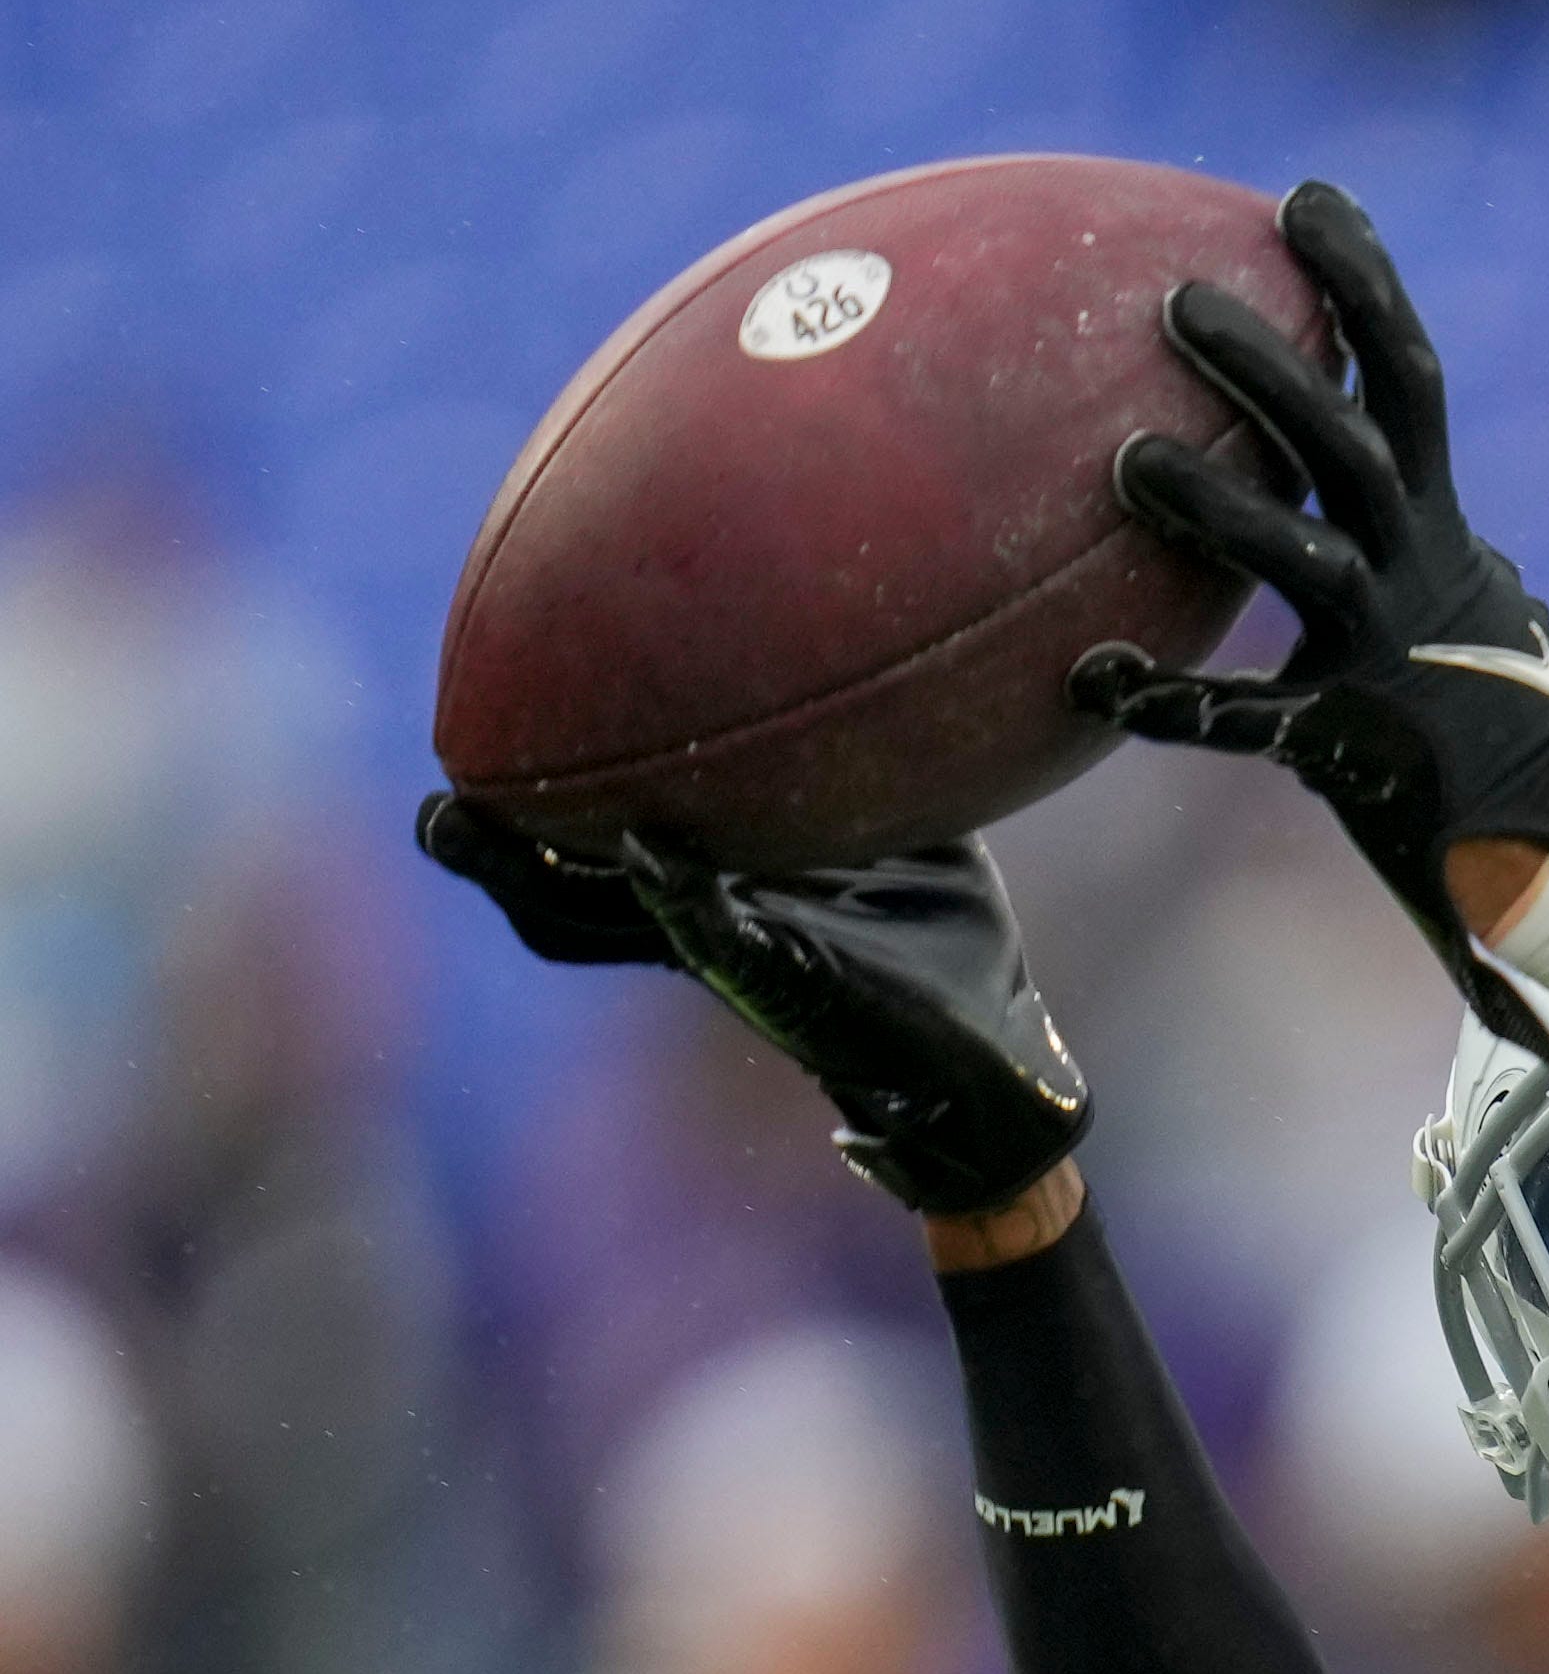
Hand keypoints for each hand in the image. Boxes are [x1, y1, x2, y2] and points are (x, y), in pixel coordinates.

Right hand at [417, 796, 1090, 1217]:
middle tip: (434, 808)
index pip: (584, 848)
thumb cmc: (937, 929)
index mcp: (705, 886)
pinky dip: (685, 904)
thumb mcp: (900, 819)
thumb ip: (858, 747)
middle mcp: (698, 925)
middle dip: (491, 854)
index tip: (462, 740)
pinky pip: (718, 943)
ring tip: (475, 830)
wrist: (989, 1048)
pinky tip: (656, 861)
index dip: (521, 808)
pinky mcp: (788, 989)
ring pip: (601, 927)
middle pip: (557, 897)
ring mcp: (731, 960)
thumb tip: (864, 626)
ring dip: (537, 882)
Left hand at [1065, 180, 1548, 1035]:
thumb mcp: (1438, 584)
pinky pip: (1244, 719)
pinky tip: (1091, 677)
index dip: (1363, 283)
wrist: (1545, 831)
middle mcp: (1416, 570)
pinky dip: (1167, 701)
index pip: (1407, 376)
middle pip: (1350, 442)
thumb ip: (1370, 511)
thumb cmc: (1465, 695)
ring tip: (1127, 459)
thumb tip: (1296, 419)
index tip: (1303, 198)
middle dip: (1271, 367)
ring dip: (1218, 505)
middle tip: (1179, 299)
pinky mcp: (1348, 742)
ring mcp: (1383, 655)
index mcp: (1436, 523)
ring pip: (1302, 559)